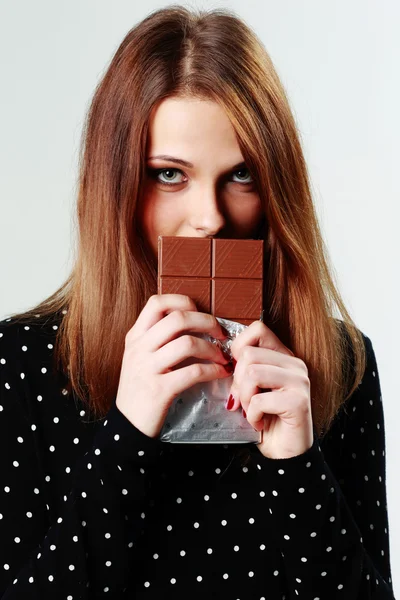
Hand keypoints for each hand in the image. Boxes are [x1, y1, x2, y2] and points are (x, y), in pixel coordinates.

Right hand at [116, 294, 231, 438]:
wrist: (127, 428)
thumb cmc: (139, 390)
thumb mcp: (140, 359)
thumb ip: (157, 340)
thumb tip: (192, 322)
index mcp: (135, 337)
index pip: (156, 303)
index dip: (182, 301)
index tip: (200, 311)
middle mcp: (139, 348)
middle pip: (178, 318)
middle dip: (207, 322)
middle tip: (221, 333)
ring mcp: (147, 368)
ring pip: (188, 343)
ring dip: (213, 349)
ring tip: (222, 357)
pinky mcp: (159, 390)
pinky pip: (194, 371)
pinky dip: (213, 370)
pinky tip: (220, 373)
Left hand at [228, 321, 313, 458]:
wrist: (285, 455)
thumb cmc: (265, 419)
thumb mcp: (250, 388)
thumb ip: (242, 368)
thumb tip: (220, 358)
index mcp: (283, 356)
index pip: (257, 329)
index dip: (238, 349)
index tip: (236, 373)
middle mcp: (295, 364)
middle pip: (248, 354)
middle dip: (238, 382)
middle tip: (244, 402)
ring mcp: (300, 381)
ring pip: (252, 373)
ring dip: (244, 399)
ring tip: (252, 412)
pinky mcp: (298, 401)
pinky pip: (259, 400)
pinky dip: (252, 416)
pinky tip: (260, 423)